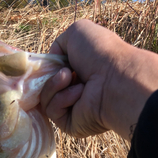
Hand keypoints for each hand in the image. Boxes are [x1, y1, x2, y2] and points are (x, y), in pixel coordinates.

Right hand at [41, 20, 157, 139]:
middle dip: (50, 76)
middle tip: (65, 71)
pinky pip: (52, 112)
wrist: (114, 79)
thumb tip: (52, 63)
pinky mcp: (70, 125)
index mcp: (79, 71)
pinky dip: (62, 99)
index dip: (47, 68)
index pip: (52, 73)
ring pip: (45, 100)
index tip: (51, 63)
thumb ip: (59, 44)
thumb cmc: (99, 53)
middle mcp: (76, 91)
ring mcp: (73, 109)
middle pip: (44, 87)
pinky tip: (79, 92)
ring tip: (72, 78)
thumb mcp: (77, 32)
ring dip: (55, 85)